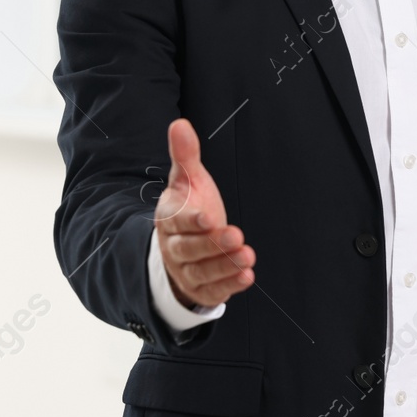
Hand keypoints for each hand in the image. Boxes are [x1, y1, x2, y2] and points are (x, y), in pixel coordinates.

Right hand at [155, 118, 255, 307]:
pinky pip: (211, 292)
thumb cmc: (188, 208)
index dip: (191, 221)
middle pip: (188, 250)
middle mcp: (174, 247)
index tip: (209, 218)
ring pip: (201, 272)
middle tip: (237, 236)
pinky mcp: (200, 289)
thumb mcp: (187, 181)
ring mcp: (185, 271)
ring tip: (247, 257)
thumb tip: (180, 124)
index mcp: (168, 218)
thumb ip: (185, 155)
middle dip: (213, 245)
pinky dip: (229, 286)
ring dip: (224, 266)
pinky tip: (247, 276)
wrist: (181, 246)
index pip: (176, 221)